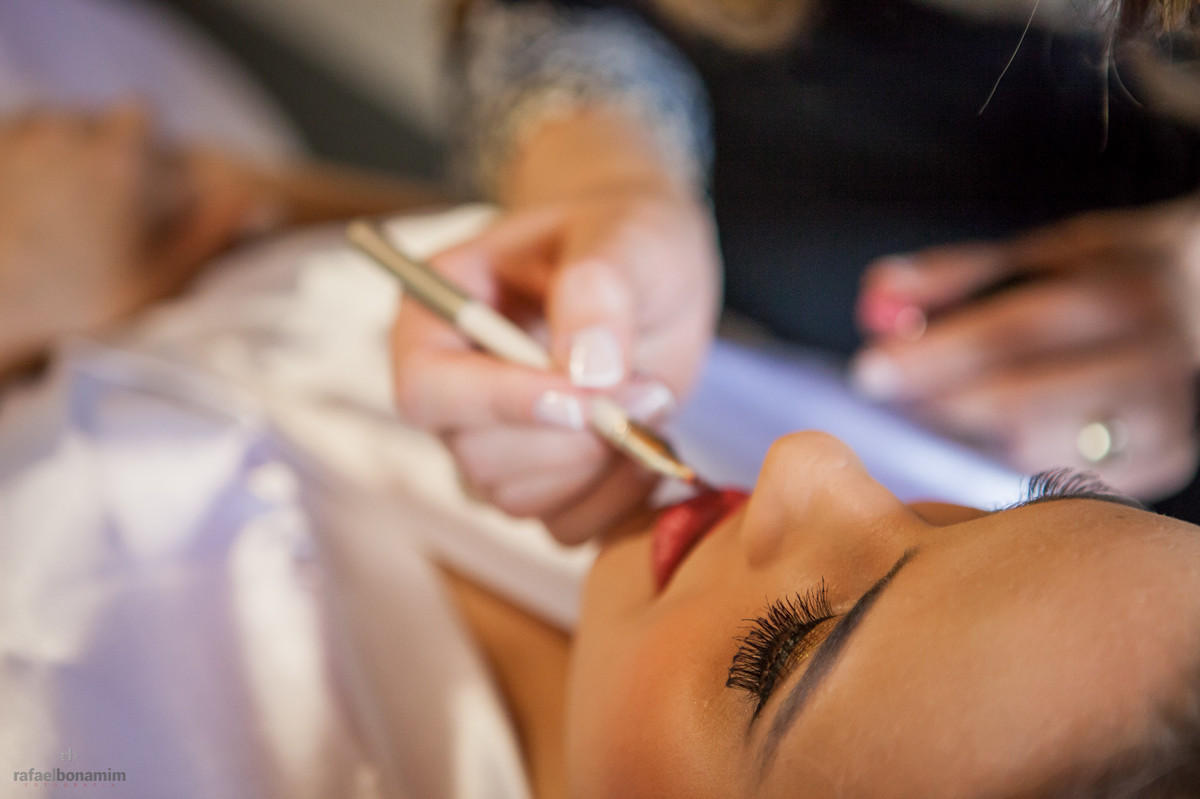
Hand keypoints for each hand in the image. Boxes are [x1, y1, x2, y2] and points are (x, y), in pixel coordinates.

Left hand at [0, 103, 281, 375]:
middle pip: (90, 121)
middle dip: (95, 152)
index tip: (139, 180)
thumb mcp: (159, 279)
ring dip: (52, 156)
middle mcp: (64, 132)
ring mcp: (14, 138)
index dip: (144, 145)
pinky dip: (16, 167)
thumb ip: (213, 233)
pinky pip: (8, 142)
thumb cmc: (69, 303)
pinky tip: (20, 210)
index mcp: (118, 157)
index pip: (142, 116)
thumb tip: (268, 203)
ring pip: (44, 129)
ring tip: (50, 212)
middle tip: (92, 210)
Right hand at [391, 180, 719, 542]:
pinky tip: (647, 445)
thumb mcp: (623, 235)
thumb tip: (587, 371)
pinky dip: (616, 500)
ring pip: (519, 501)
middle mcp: (453, 387)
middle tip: (644, 389)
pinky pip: (564, 526)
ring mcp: (494, 440)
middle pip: (477, 459)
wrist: (654, 268)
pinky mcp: (542, 478)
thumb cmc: (622, 234)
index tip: (582, 396)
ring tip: (649, 402)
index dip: (499, 403)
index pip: (427, 389)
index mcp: (439, 312)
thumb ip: (598, 289)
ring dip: (598, 467)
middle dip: (573, 437)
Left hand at [852, 200, 1199, 498]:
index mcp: (1119, 296)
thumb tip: (877, 298)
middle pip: (1023, 406)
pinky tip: (987, 449)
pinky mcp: (1165, 463)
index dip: (933, 358)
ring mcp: (1165, 420)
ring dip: (969, 446)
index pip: (1011, 335)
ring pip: (1038, 457)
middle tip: (887, 410)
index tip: (870, 373)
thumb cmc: (1098, 277)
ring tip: (934, 424)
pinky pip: (1064, 485)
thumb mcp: (1033, 256)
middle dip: (940, 410)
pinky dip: (1012, 471)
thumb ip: (951, 276)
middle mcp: (1155, 361)